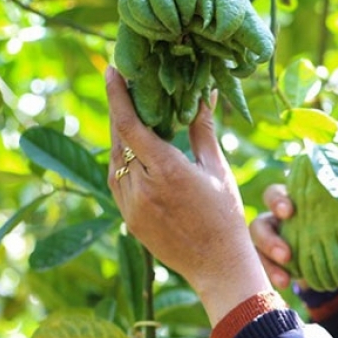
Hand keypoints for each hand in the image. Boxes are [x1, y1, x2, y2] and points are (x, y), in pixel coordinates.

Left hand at [105, 66, 270, 324]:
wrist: (219, 266)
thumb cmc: (226, 216)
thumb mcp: (217, 169)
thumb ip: (203, 129)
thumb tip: (204, 93)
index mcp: (166, 170)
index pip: (129, 123)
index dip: (117, 95)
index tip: (112, 70)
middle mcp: (142, 187)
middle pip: (119, 140)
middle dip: (121, 114)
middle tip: (126, 90)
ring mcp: (132, 207)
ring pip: (115, 163)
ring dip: (121, 141)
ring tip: (133, 124)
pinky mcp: (129, 221)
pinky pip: (118, 185)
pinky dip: (123, 166)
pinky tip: (137, 159)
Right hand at [250, 184, 337, 291]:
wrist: (336, 258)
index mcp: (294, 202)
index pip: (277, 194)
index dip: (278, 200)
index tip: (289, 211)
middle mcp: (276, 222)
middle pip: (259, 222)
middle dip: (268, 236)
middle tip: (286, 251)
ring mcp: (270, 243)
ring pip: (256, 248)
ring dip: (269, 258)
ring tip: (286, 271)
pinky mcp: (270, 263)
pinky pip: (264, 267)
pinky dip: (274, 275)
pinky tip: (286, 284)